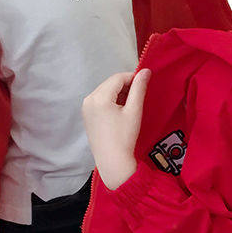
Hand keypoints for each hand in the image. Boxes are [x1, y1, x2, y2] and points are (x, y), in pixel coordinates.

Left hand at [82, 69, 151, 189]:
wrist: (112, 160)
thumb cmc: (124, 137)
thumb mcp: (134, 110)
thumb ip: (139, 88)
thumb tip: (146, 71)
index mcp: (99, 97)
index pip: (118, 78)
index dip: (133, 77)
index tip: (145, 82)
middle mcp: (89, 99)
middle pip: (110, 83)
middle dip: (125, 85)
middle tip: (139, 95)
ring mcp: (86, 107)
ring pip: (105, 91)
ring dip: (119, 92)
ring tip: (131, 105)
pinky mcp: (87, 115)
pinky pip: (100, 100)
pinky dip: (111, 100)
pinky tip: (121, 111)